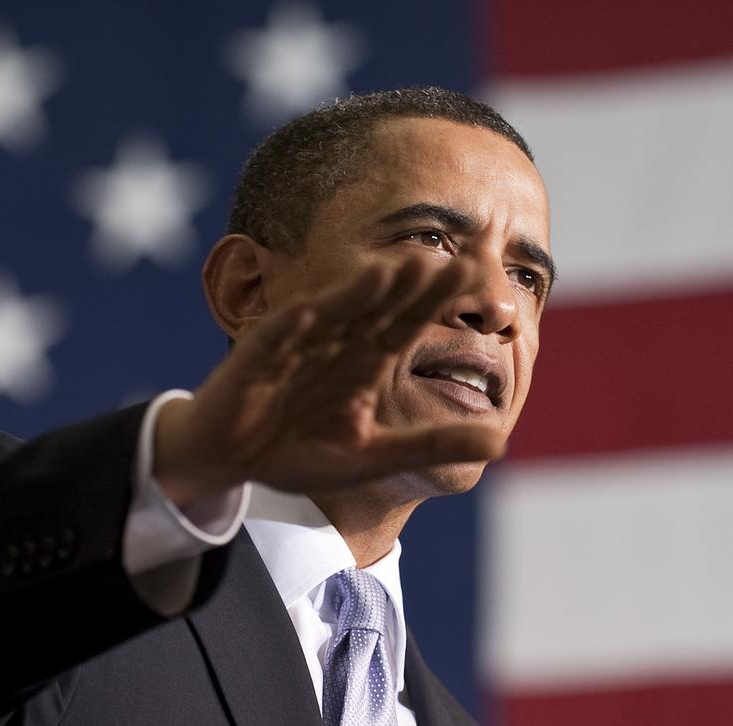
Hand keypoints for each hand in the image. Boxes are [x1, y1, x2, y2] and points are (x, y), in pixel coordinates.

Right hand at [153, 257, 504, 503]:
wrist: (231, 458)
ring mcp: (295, 348)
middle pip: (377, 310)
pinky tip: (309, 311)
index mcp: (366, 362)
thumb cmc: (299, 450)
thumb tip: (501, 442)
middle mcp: (335, 345)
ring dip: (355, 296)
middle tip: (448, 261)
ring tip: (387, 272)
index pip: (409, 324)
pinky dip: (290, 328)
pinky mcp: (254, 362)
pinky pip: (274, 342)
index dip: (438, 303)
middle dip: (409, 288)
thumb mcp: (375, 456)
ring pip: (330, 316)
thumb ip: (433, 444)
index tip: (477, 279)